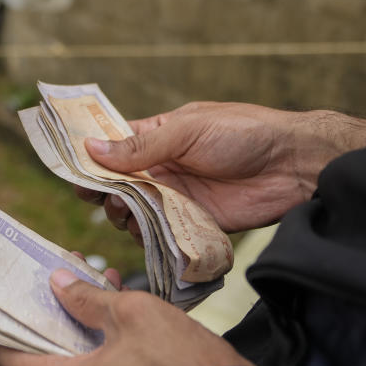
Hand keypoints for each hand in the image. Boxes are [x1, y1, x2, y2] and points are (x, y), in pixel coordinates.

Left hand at [0, 269, 253, 365]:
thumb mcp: (133, 314)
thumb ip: (84, 298)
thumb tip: (57, 283)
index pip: (2, 353)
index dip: (2, 318)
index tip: (8, 291)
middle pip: (38, 361)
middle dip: (52, 315)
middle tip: (66, 277)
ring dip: (80, 333)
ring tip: (102, 289)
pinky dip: (98, 361)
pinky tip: (119, 324)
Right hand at [75, 102, 338, 233]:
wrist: (293, 165)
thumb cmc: (243, 133)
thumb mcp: (186, 131)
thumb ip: (139, 146)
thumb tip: (91, 149)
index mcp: (155, 137)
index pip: (111, 148)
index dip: (89, 159)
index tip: (71, 171)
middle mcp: (159, 168)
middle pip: (115, 185)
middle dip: (102, 192)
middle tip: (103, 197)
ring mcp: (173, 197)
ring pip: (131, 211)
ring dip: (122, 214)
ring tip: (127, 212)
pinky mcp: (189, 223)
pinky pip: (157, 233)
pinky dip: (145, 235)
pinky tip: (144, 230)